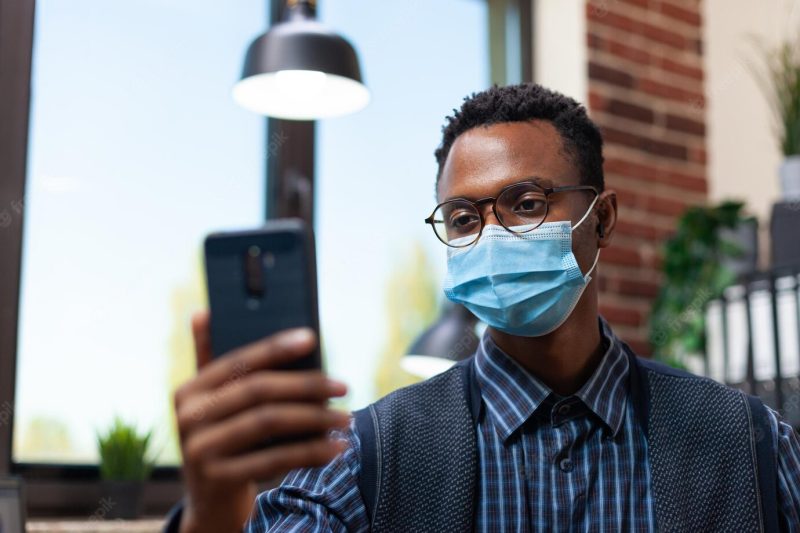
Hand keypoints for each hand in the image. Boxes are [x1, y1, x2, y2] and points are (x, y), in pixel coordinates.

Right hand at [174, 311, 349, 532]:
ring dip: (315, 419)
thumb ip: (209, 359)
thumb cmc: (222, 438)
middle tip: (343, 386)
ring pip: (269, 423)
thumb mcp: (211, 402)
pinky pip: (274, 460)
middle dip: (307, 386)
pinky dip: (310, 453)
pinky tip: (335, 448)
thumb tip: (203, 312)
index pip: (239, 360)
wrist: (210, 501)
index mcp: (189, 390)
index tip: (312, 338)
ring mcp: (200, 450)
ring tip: (347, 418)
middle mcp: (188, 417)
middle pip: (259, 391)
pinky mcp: (218, 480)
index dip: (276, 346)